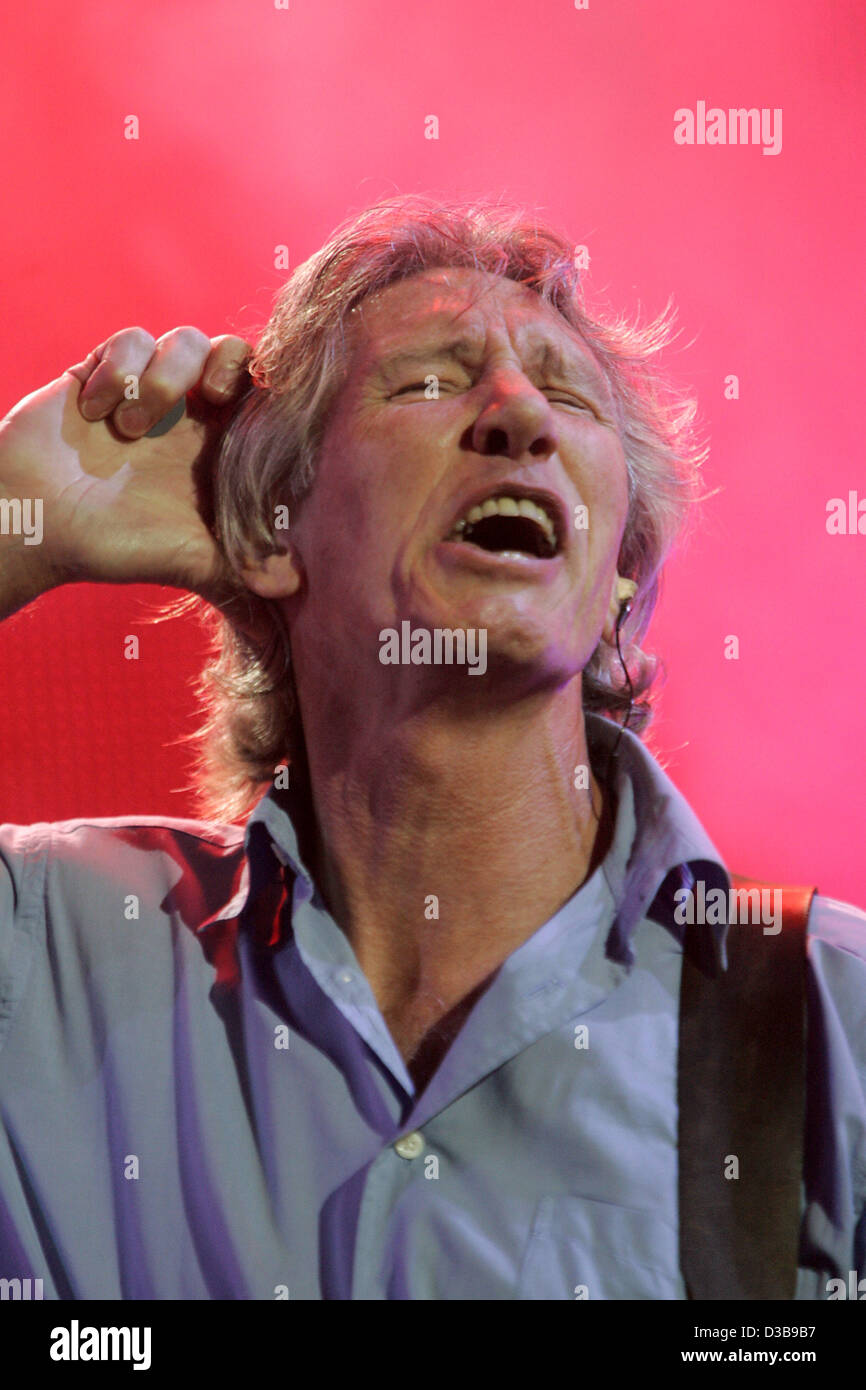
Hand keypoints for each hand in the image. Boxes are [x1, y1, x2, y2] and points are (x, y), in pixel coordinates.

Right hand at [0, 326, 252, 608]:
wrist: (34, 525)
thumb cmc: (116, 545)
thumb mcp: (190, 559)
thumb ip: (242, 569)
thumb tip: (294, 589)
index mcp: (221, 448)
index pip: (267, 396)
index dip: (273, 389)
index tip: (256, 410)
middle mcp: (192, 414)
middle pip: (236, 351)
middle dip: (227, 364)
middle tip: (210, 397)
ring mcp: (149, 390)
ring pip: (185, 338)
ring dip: (162, 378)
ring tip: (128, 431)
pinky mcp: (105, 371)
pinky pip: (130, 337)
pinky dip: (117, 370)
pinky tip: (94, 413)